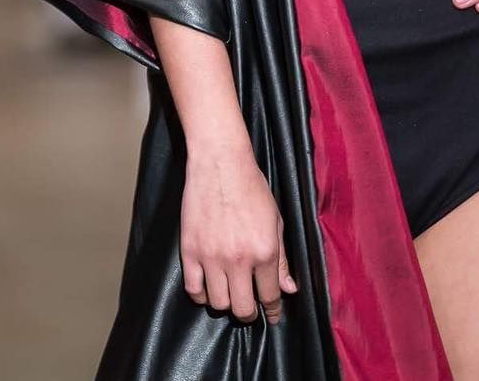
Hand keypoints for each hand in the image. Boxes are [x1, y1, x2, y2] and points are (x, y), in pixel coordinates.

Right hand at [180, 145, 297, 324]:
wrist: (220, 163)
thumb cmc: (252, 187)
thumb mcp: (275, 220)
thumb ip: (282, 258)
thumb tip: (288, 288)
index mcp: (265, 251)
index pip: (269, 296)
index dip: (273, 310)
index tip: (272, 315)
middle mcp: (239, 259)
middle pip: (242, 309)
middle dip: (249, 313)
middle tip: (249, 307)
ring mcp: (211, 257)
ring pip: (218, 304)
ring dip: (225, 303)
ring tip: (229, 293)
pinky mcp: (190, 251)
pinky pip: (193, 290)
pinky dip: (201, 294)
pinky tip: (208, 287)